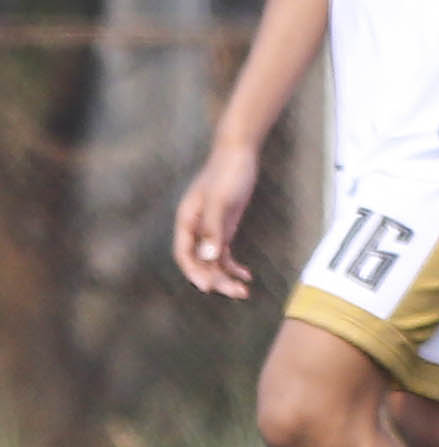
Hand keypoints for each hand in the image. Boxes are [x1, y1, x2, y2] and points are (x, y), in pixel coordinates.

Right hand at [173, 143, 261, 298]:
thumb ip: (213, 229)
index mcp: (187, 221)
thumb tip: (207, 257)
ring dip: (226, 276)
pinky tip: (246, 275)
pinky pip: (224, 252)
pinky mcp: (223, 226)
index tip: (207, 287)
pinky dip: (233, 265)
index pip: (184, 254)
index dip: (194, 272)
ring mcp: (209, 228)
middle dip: (216, 279)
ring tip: (244, 291)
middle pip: (200, 261)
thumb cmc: (227, 173)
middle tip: (236, 293)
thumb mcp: (221, 201)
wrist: (239, 153)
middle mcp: (195, 228)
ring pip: (213, 260)